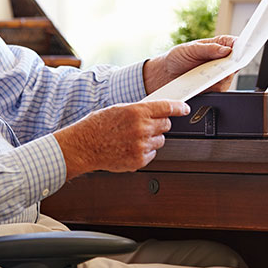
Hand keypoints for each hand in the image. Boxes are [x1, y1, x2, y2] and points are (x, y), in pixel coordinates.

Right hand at [53, 100, 188, 179]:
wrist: (83, 147)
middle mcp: (142, 128)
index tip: (184, 109)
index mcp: (137, 111)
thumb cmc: (97, 127)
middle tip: (146, 126)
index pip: (167, 107)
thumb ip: (139, 110)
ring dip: (152, 139)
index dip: (179, 108)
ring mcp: (141, 145)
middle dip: (160, 124)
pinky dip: (145, 152)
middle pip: (166, 125)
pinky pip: (153, 154)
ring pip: (160, 141)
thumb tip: (156, 111)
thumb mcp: (118, 109)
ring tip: (133, 138)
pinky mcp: (139, 160)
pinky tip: (130, 148)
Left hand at [143, 36, 235, 94]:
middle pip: (236, 63)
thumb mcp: (191, 49)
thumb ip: (209, 49)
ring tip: (206, 73)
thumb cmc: (177, 57)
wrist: (165, 74)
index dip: (241, 47)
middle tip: (223, 64)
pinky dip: (213, 87)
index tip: (239, 51)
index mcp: (218, 45)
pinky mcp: (213, 87)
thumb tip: (226, 50)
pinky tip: (203, 83)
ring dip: (220, 77)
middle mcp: (221, 60)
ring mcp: (218, 74)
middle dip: (231, 64)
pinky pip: (220, 89)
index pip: (236, 44)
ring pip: (229, 78)